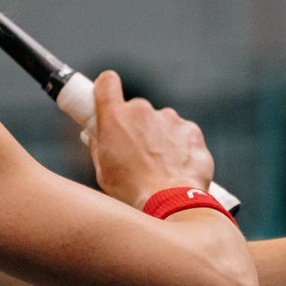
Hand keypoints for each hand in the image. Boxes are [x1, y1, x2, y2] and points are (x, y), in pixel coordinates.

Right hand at [88, 70, 215, 207]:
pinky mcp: (191, 129)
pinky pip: (182, 134)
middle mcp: (142, 111)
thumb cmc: (131, 190)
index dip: (107, 88)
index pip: (107, 82)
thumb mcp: (103, 170)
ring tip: (160, 168)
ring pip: (161, 123)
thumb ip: (98, 145)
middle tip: (137, 154)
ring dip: (160, 138)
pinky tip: (177, 169)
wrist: (170, 203)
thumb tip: (94, 135)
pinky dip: (180, 147)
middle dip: (137, 127)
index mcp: (115, 117)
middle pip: (137, 110)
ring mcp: (169, 118)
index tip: (108, 98)